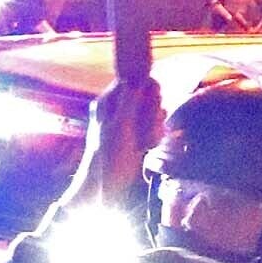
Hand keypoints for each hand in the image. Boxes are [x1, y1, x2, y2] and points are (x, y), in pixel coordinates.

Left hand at [68, 72, 165, 208]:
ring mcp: (130, 121)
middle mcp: (119, 108)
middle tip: (145, 127)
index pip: (136, 80)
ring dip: (154, 127)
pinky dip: (154, 137)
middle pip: (149, 96)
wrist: (106, 185)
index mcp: (108, 101)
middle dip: (153, 112)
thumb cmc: (108, 156)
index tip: (152, 102)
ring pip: (155, 113)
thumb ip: (130, 100)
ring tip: (144, 141)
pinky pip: (155, 128)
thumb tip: (138, 77)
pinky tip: (146, 147)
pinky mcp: (138, 134)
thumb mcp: (120, 125)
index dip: (149, 90)